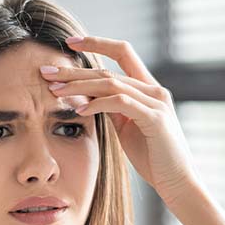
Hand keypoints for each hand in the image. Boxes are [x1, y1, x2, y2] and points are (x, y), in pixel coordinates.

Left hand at [41, 35, 198, 206]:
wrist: (178, 182)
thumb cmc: (153, 158)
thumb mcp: (127, 128)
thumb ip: (112, 109)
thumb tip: (86, 96)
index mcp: (149, 89)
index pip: (122, 53)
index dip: (96, 43)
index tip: (69, 43)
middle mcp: (155, 90)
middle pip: (108, 70)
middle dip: (74, 70)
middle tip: (46, 72)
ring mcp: (157, 102)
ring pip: (111, 84)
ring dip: (79, 86)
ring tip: (55, 90)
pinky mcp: (155, 119)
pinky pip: (121, 103)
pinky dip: (98, 104)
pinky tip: (80, 109)